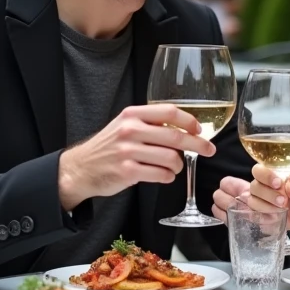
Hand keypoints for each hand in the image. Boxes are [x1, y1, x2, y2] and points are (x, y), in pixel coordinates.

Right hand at [57, 104, 214, 209]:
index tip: (199, 129)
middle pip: (175, 136)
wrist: (81, 168)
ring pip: (171, 158)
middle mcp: (130, 130)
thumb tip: (185, 128)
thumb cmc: (109, 147)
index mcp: (132, 115)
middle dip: (198, 144)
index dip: (189, 120)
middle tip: (208, 150)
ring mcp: (128, 151)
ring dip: (179, 165)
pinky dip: (168, 177)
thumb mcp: (125, 125)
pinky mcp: (127, 172)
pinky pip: (161, 175)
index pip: (169, 112)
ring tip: (173, 167)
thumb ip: (150, 123)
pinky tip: (163, 175)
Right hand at [211, 167, 289, 253]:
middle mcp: (270, 183)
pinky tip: (274, 217)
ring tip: (283, 209)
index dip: (267, 176)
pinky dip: (262, 215)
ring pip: (252, 198)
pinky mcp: (264, 211)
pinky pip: (253, 211)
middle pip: (254, 183)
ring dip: (265, 205)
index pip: (264, 167)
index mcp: (282, 172)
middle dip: (267, 193)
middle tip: (284, 201)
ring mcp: (265, 197)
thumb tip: (288, 188)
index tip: (280, 185)